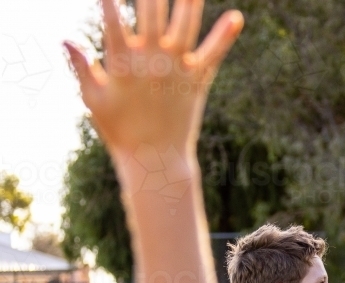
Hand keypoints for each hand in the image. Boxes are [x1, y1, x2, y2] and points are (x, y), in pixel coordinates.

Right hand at [65, 0, 242, 165]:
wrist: (156, 161)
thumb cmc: (119, 132)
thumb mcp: (94, 100)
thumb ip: (81, 68)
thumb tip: (65, 39)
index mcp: (121, 64)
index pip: (112, 20)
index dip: (110, 0)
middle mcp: (151, 61)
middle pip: (151, 13)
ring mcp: (177, 70)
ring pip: (184, 25)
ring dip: (189, 1)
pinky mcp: (198, 81)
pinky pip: (213, 54)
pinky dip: (225, 35)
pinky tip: (236, 17)